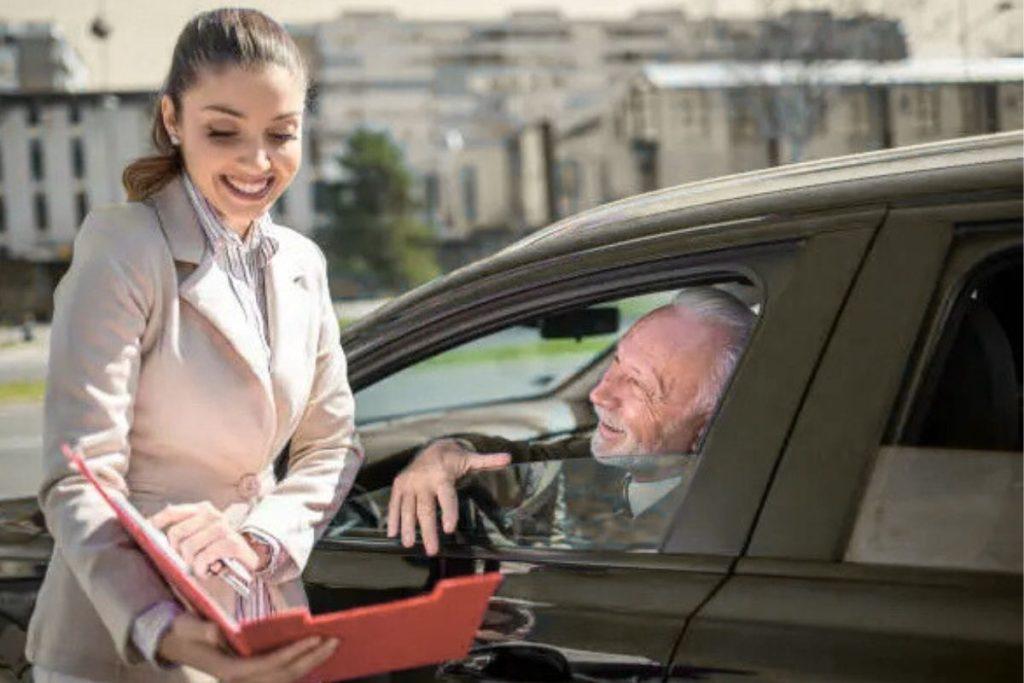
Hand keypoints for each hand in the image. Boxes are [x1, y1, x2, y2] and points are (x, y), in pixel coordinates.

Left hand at [150, 502, 259, 576]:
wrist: (250, 558)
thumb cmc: (219, 548)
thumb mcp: (201, 536)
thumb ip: (183, 532)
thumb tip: (154, 535)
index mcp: (202, 510)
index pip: (173, 512)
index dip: (157, 522)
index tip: (147, 531)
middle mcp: (212, 515)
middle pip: (176, 533)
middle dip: (177, 551)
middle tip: (187, 560)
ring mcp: (223, 528)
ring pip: (188, 548)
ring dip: (191, 563)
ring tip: (200, 566)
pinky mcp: (231, 543)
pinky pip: (203, 558)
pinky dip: (202, 569)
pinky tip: (207, 570)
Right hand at [157, 612, 336, 681]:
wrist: (174, 643)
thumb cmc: (182, 632)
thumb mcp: (186, 626)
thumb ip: (200, 628)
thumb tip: (217, 631)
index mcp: (228, 669)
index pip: (266, 665)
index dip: (292, 653)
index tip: (314, 638)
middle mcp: (240, 681)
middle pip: (282, 676)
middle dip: (310, 660)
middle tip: (334, 642)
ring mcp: (245, 681)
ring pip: (283, 679)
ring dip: (309, 665)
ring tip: (330, 648)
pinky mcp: (250, 677)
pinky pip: (278, 677)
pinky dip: (298, 667)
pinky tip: (314, 656)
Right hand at [387, 438, 510, 555]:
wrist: (432, 446)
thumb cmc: (455, 459)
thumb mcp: (472, 459)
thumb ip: (488, 461)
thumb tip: (509, 458)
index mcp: (443, 475)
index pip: (446, 496)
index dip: (448, 511)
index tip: (449, 529)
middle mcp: (424, 479)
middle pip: (425, 508)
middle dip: (428, 530)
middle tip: (432, 550)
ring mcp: (409, 482)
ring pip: (408, 508)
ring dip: (408, 527)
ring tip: (409, 544)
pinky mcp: (399, 484)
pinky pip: (394, 503)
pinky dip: (393, 518)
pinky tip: (392, 533)